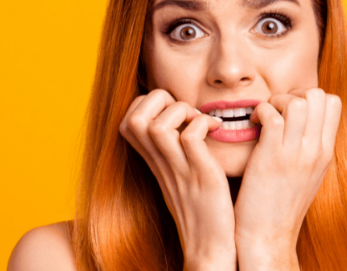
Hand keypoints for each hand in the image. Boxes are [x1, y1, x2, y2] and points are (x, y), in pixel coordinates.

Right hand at [119, 89, 236, 270]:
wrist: (210, 247)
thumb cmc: (201, 207)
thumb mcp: (178, 174)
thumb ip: (173, 148)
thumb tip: (182, 119)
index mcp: (153, 160)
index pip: (129, 118)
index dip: (148, 103)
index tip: (175, 111)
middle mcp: (160, 162)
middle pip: (135, 115)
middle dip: (161, 100)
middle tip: (187, 112)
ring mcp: (179, 169)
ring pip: (157, 125)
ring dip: (183, 110)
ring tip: (201, 120)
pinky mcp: (200, 175)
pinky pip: (190, 137)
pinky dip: (204, 123)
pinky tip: (217, 129)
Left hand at [233, 88, 341, 269]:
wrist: (268, 236)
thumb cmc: (282, 204)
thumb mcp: (309, 174)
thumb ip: (312, 147)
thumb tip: (306, 122)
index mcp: (326, 152)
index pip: (333, 102)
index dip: (310, 96)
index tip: (292, 110)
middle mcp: (315, 150)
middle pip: (317, 94)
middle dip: (294, 93)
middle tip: (278, 110)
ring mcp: (294, 153)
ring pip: (296, 100)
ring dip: (276, 100)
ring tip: (265, 116)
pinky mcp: (270, 157)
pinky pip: (271, 114)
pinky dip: (260, 111)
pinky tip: (254, 125)